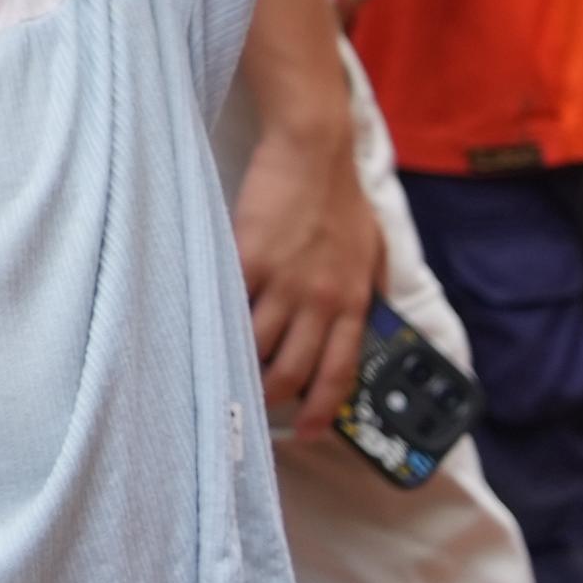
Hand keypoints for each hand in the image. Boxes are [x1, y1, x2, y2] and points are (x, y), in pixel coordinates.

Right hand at [234, 113, 381, 431]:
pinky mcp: (250, 260)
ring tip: (228, 370)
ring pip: (257, 347)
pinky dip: (219, 326)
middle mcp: (321, 302)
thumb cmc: (341, 197)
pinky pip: (230, 308)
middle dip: (272, 396)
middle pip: (292, 370)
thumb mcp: (373, 249)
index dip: (320, 409)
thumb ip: (369, 289)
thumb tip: (365, 320)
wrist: (314, 152)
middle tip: (256, 401)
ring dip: (242, 365)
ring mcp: (284, 282)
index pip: (339, 374)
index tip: (306, 430)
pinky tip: (209, 334)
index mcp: (354, 303)